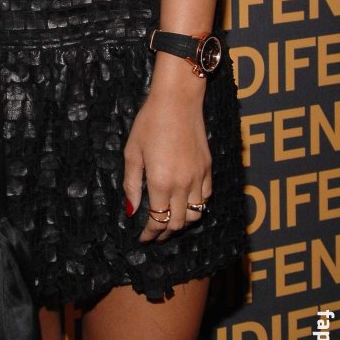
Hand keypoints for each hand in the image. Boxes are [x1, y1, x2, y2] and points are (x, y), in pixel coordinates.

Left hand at [122, 64, 211, 243]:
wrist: (178, 100)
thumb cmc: (150, 122)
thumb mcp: (132, 152)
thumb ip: (132, 184)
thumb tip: (131, 210)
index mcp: (161, 182)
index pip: (158, 221)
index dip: (150, 234)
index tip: (143, 238)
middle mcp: (183, 184)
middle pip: (178, 223)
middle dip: (165, 233)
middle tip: (154, 234)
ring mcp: (199, 177)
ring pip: (196, 214)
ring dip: (182, 222)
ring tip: (170, 221)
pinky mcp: (208, 168)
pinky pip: (206, 197)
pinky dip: (196, 206)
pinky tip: (185, 202)